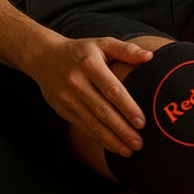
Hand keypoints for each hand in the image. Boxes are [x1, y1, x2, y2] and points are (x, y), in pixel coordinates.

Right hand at [28, 37, 152, 155]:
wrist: (44, 57)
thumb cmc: (81, 51)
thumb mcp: (102, 43)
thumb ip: (126, 50)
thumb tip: (149, 56)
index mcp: (89, 64)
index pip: (112, 90)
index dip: (127, 107)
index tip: (141, 122)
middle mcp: (76, 82)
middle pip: (102, 111)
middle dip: (122, 130)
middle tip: (139, 143)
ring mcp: (66, 98)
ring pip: (92, 123)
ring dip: (111, 140)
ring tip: (129, 150)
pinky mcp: (61, 109)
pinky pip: (83, 127)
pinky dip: (99, 139)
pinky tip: (113, 146)